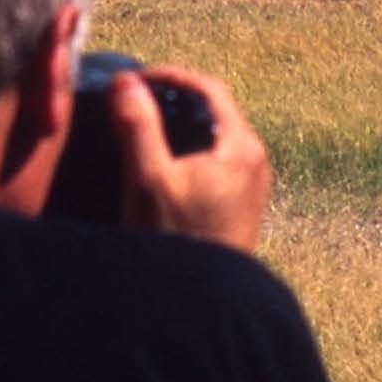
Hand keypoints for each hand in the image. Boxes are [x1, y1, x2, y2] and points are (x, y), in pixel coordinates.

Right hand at [108, 67, 270, 252]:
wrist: (201, 306)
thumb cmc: (177, 241)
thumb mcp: (148, 180)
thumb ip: (138, 127)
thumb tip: (126, 81)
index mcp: (241, 147)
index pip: (208, 88)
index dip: (169, 76)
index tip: (134, 80)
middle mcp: (255, 160)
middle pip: (214, 109)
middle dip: (173, 99)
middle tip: (134, 101)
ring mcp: (252, 183)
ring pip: (213, 134)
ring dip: (179, 125)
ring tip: (142, 127)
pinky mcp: (241, 202)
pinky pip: (216, 158)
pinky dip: (188, 148)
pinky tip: (160, 162)